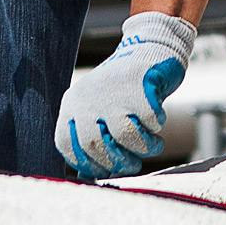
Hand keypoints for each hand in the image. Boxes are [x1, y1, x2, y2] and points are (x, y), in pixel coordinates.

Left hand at [59, 12, 196, 177]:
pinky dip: (156, 127)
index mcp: (73, 104)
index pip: (68, 146)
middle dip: (120, 163)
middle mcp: (88, 97)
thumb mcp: (98, 110)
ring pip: (126, 136)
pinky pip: (150, 122)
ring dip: (144, 148)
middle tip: (134, 165)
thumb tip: (87, 176)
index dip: (88, 165)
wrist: (150, 48)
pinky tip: (157, 123)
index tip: (108, 170)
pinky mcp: (140, 86)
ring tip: (153, 146)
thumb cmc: (124, 89)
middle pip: (98, 145)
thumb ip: (92, 139)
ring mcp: (114, 91)